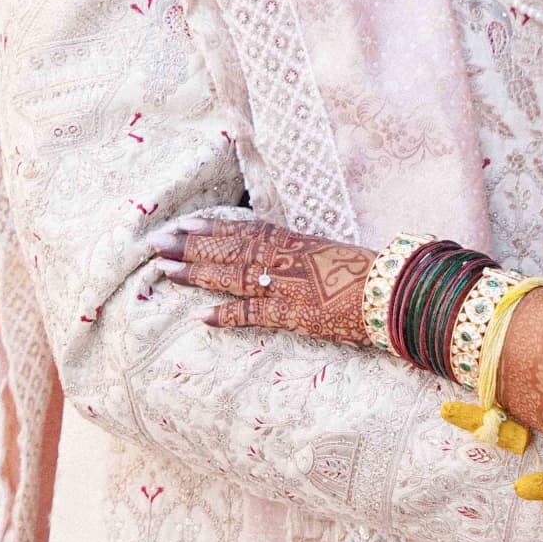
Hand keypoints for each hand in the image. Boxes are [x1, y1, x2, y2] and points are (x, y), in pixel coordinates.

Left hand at [154, 215, 372, 342]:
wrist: (386, 288)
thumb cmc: (361, 269)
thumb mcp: (324, 250)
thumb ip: (296, 251)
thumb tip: (275, 254)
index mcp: (291, 240)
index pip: (242, 230)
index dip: (211, 228)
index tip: (184, 224)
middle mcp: (282, 257)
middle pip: (228, 249)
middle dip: (190, 246)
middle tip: (156, 242)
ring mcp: (284, 284)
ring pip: (231, 275)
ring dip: (197, 273)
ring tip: (165, 269)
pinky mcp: (291, 312)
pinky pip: (253, 313)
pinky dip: (228, 316)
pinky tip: (203, 317)